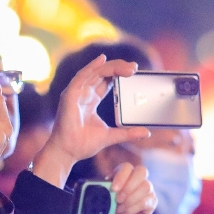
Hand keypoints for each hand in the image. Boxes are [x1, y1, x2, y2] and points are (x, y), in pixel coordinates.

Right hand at [31, 55, 150, 186]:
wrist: (67, 152)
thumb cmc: (83, 144)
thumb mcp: (111, 136)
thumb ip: (128, 133)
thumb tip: (146, 133)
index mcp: (91, 100)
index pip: (107, 81)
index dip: (119, 74)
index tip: (134, 72)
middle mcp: (83, 94)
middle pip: (102, 74)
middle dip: (119, 68)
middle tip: (135, 68)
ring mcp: (76, 93)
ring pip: (95, 72)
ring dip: (111, 67)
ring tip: (127, 66)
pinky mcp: (69, 95)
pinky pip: (81, 77)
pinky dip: (91, 67)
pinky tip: (102, 60)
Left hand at [109, 163, 155, 213]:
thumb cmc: (110, 208)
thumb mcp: (104, 198)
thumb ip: (104, 190)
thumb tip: (103, 187)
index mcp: (124, 174)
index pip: (127, 167)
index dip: (121, 176)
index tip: (113, 189)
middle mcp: (138, 178)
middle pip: (141, 171)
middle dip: (128, 186)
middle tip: (117, 199)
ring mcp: (148, 189)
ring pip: (145, 187)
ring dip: (130, 200)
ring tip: (119, 209)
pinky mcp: (152, 201)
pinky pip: (145, 202)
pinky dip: (132, 209)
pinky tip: (124, 213)